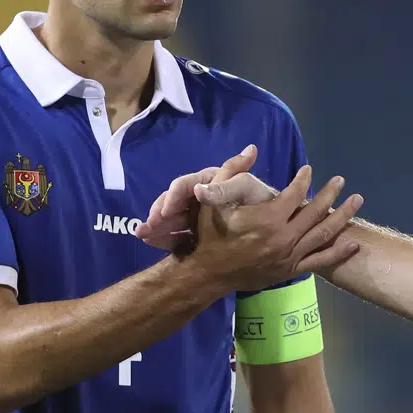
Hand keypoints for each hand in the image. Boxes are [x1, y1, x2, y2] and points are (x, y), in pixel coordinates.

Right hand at [135, 146, 263, 251]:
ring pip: (169, 218)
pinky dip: (161, 236)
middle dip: (156, 214)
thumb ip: (231, 181)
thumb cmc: (257, 200)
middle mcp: (198, 195)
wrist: (269, 222)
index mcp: (207, 181)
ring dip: (154, 226)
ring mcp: (195, 213)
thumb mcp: (245, 189)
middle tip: (144, 230)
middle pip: (170, 202)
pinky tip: (150, 242)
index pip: (182, 185)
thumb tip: (221, 171)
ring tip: (143, 236)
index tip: (163, 212)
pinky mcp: (195, 229)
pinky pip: (174, 232)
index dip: (171, 198)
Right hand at [191, 164, 362, 291]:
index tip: (309, 170)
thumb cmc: (210, 234)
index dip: (303, 180)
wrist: (208, 274)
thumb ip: (232, 171)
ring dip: (342, 216)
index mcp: (267, 218)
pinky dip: (338, 253)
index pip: (294, 194)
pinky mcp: (290, 270)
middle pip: (315, 212)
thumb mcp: (212, 199)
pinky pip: (320, 261)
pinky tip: (353, 243)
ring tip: (356, 201)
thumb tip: (252, 149)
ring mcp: (289, 256)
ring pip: (323, 234)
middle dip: (331, 193)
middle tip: (341, 181)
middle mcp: (283, 237)